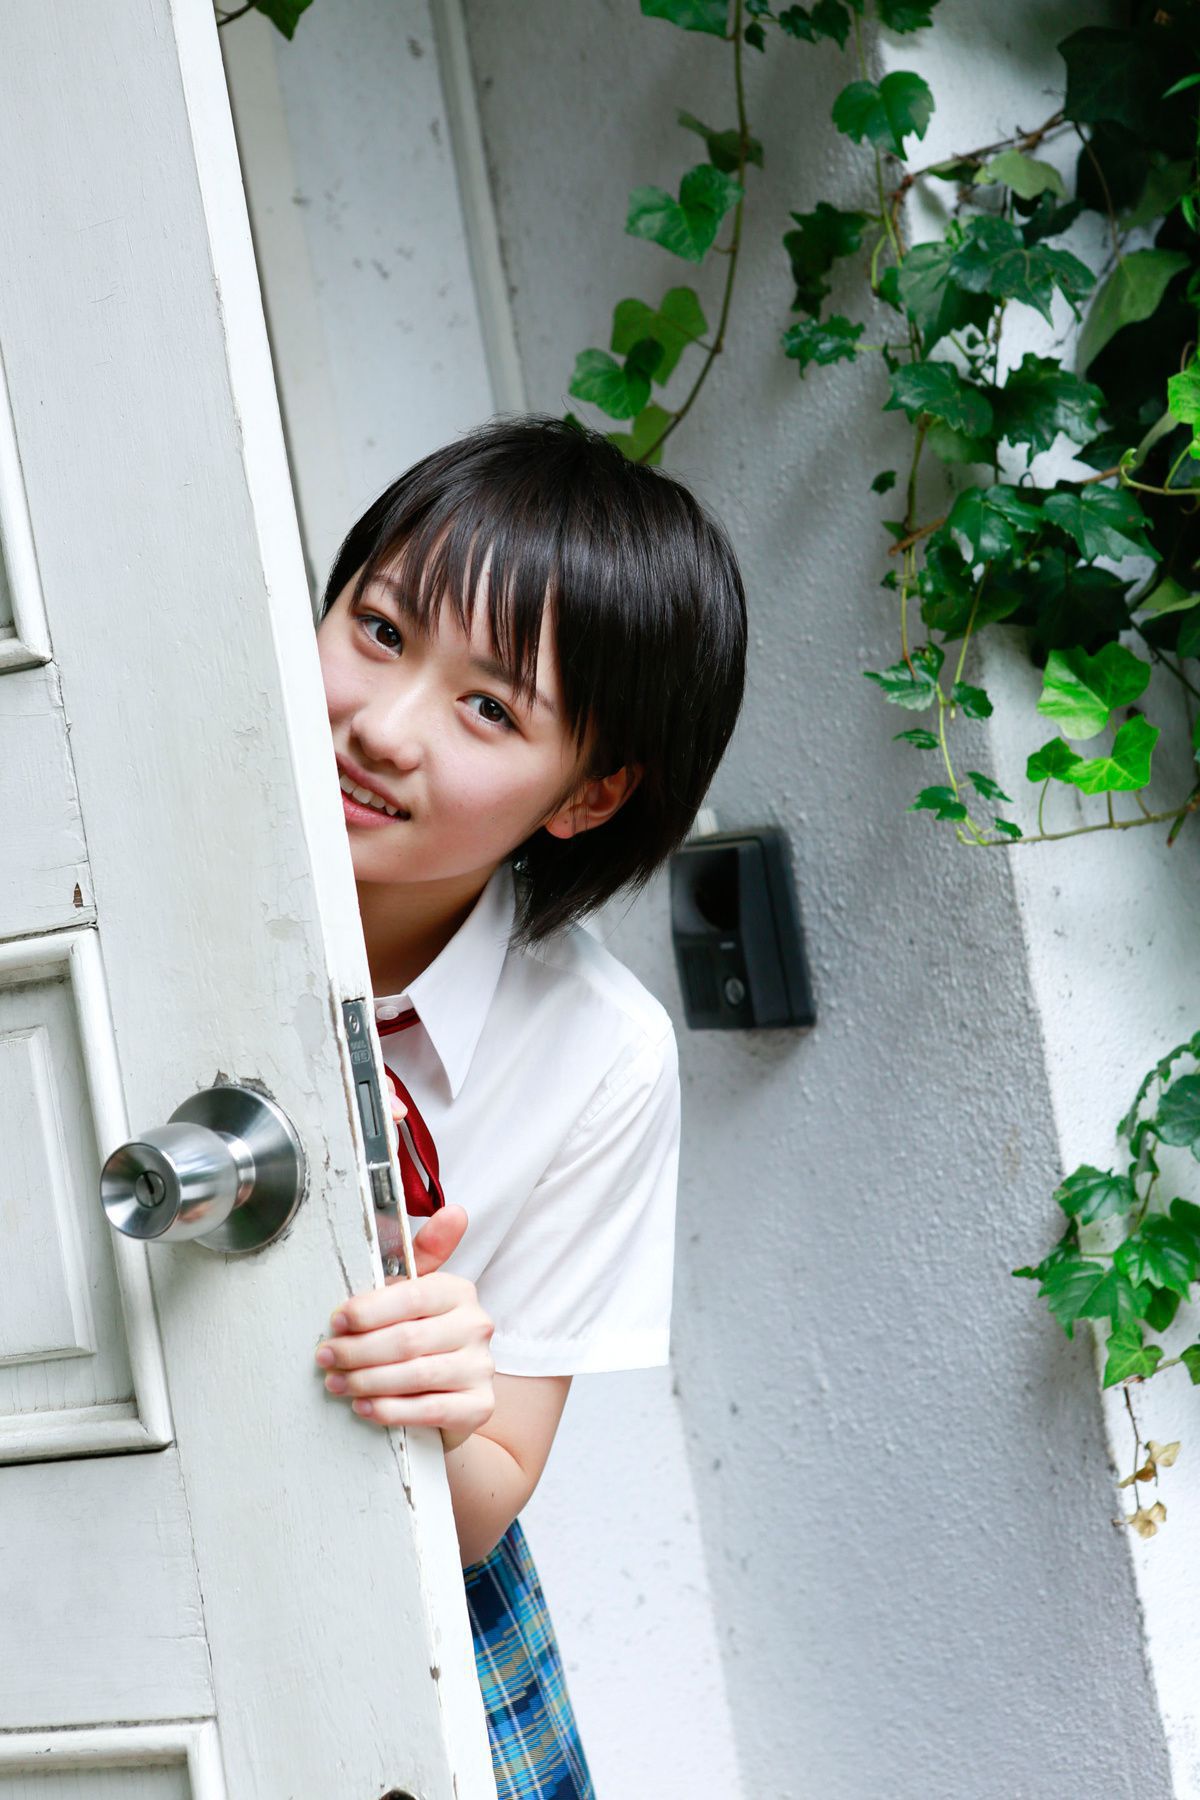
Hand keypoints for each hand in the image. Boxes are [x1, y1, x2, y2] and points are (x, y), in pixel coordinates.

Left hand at [316, 1152, 495, 1452]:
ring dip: (367, 1381)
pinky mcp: (480, 1406)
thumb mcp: (416, 1296)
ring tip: (336, 1383)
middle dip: (358, 1350)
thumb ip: (422, 1255)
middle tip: (325, 1356)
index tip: (335, 1320)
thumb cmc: (422, 1337)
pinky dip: (392, 1410)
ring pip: (417, 1374)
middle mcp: (477, 1326)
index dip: (369, 1310)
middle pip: (409, 1339)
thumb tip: (455, 1211)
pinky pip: (431, 1410)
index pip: (412, 1295)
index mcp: (459, 1290)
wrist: (452, 1397)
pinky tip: (365, 1408)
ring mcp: (481, 1367)